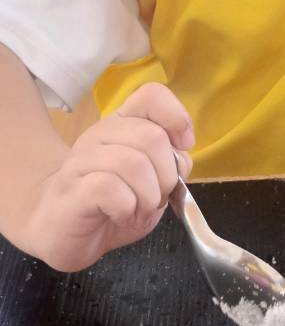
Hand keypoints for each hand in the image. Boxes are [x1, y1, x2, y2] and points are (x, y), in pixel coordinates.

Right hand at [30, 83, 193, 271]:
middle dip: (167, 176)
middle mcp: (101, 134)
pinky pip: (112, 189)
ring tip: (138, 210)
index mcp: (122, 125)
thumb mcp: (152, 184)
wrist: (61, 230)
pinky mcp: (73, 188)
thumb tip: (182, 159)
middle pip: (153, 137)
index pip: (151, 95)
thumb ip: (172, 165)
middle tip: (155, 198)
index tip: (182, 147)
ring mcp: (83, 159)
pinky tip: (120, 215)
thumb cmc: (110, 206)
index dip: (176, 118)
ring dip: (148, 197)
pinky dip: (127, 208)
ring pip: (134, 163)